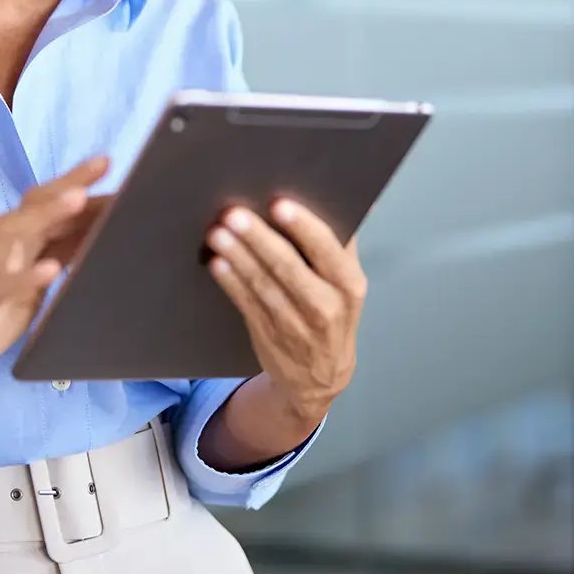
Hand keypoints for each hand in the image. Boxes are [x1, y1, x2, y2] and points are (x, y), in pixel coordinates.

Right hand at [0, 155, 112, 393]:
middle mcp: (0, 250)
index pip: (46, 205)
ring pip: (15, 233)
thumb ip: (57, 256)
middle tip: (102, 162)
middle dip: (68, 183)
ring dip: (48, 214)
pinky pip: (0, 286)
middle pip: (34, 207)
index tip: (108, 165)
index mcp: (15, 245)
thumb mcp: (30, 285)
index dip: (78, 185)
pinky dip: (25, 277)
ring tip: (79, 198)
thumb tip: (98, 233)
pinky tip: (50, 268)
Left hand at [204, 198, 365, 423]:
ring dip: (238, 257)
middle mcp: (326, 305)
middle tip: (234, 214)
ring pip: (264, 285)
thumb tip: (356, 196)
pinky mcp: (268, 334)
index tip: (278, 204)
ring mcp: (296, 323)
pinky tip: (217, 262)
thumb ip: (340, 244)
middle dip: (259, 238)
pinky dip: (230, 282)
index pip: (328, 250)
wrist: (320, 377)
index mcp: (349, 284)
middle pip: (290, 267)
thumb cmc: (332, 311)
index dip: (303, 227)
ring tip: (217, 233)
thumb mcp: (346, 282)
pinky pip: (247, 303)